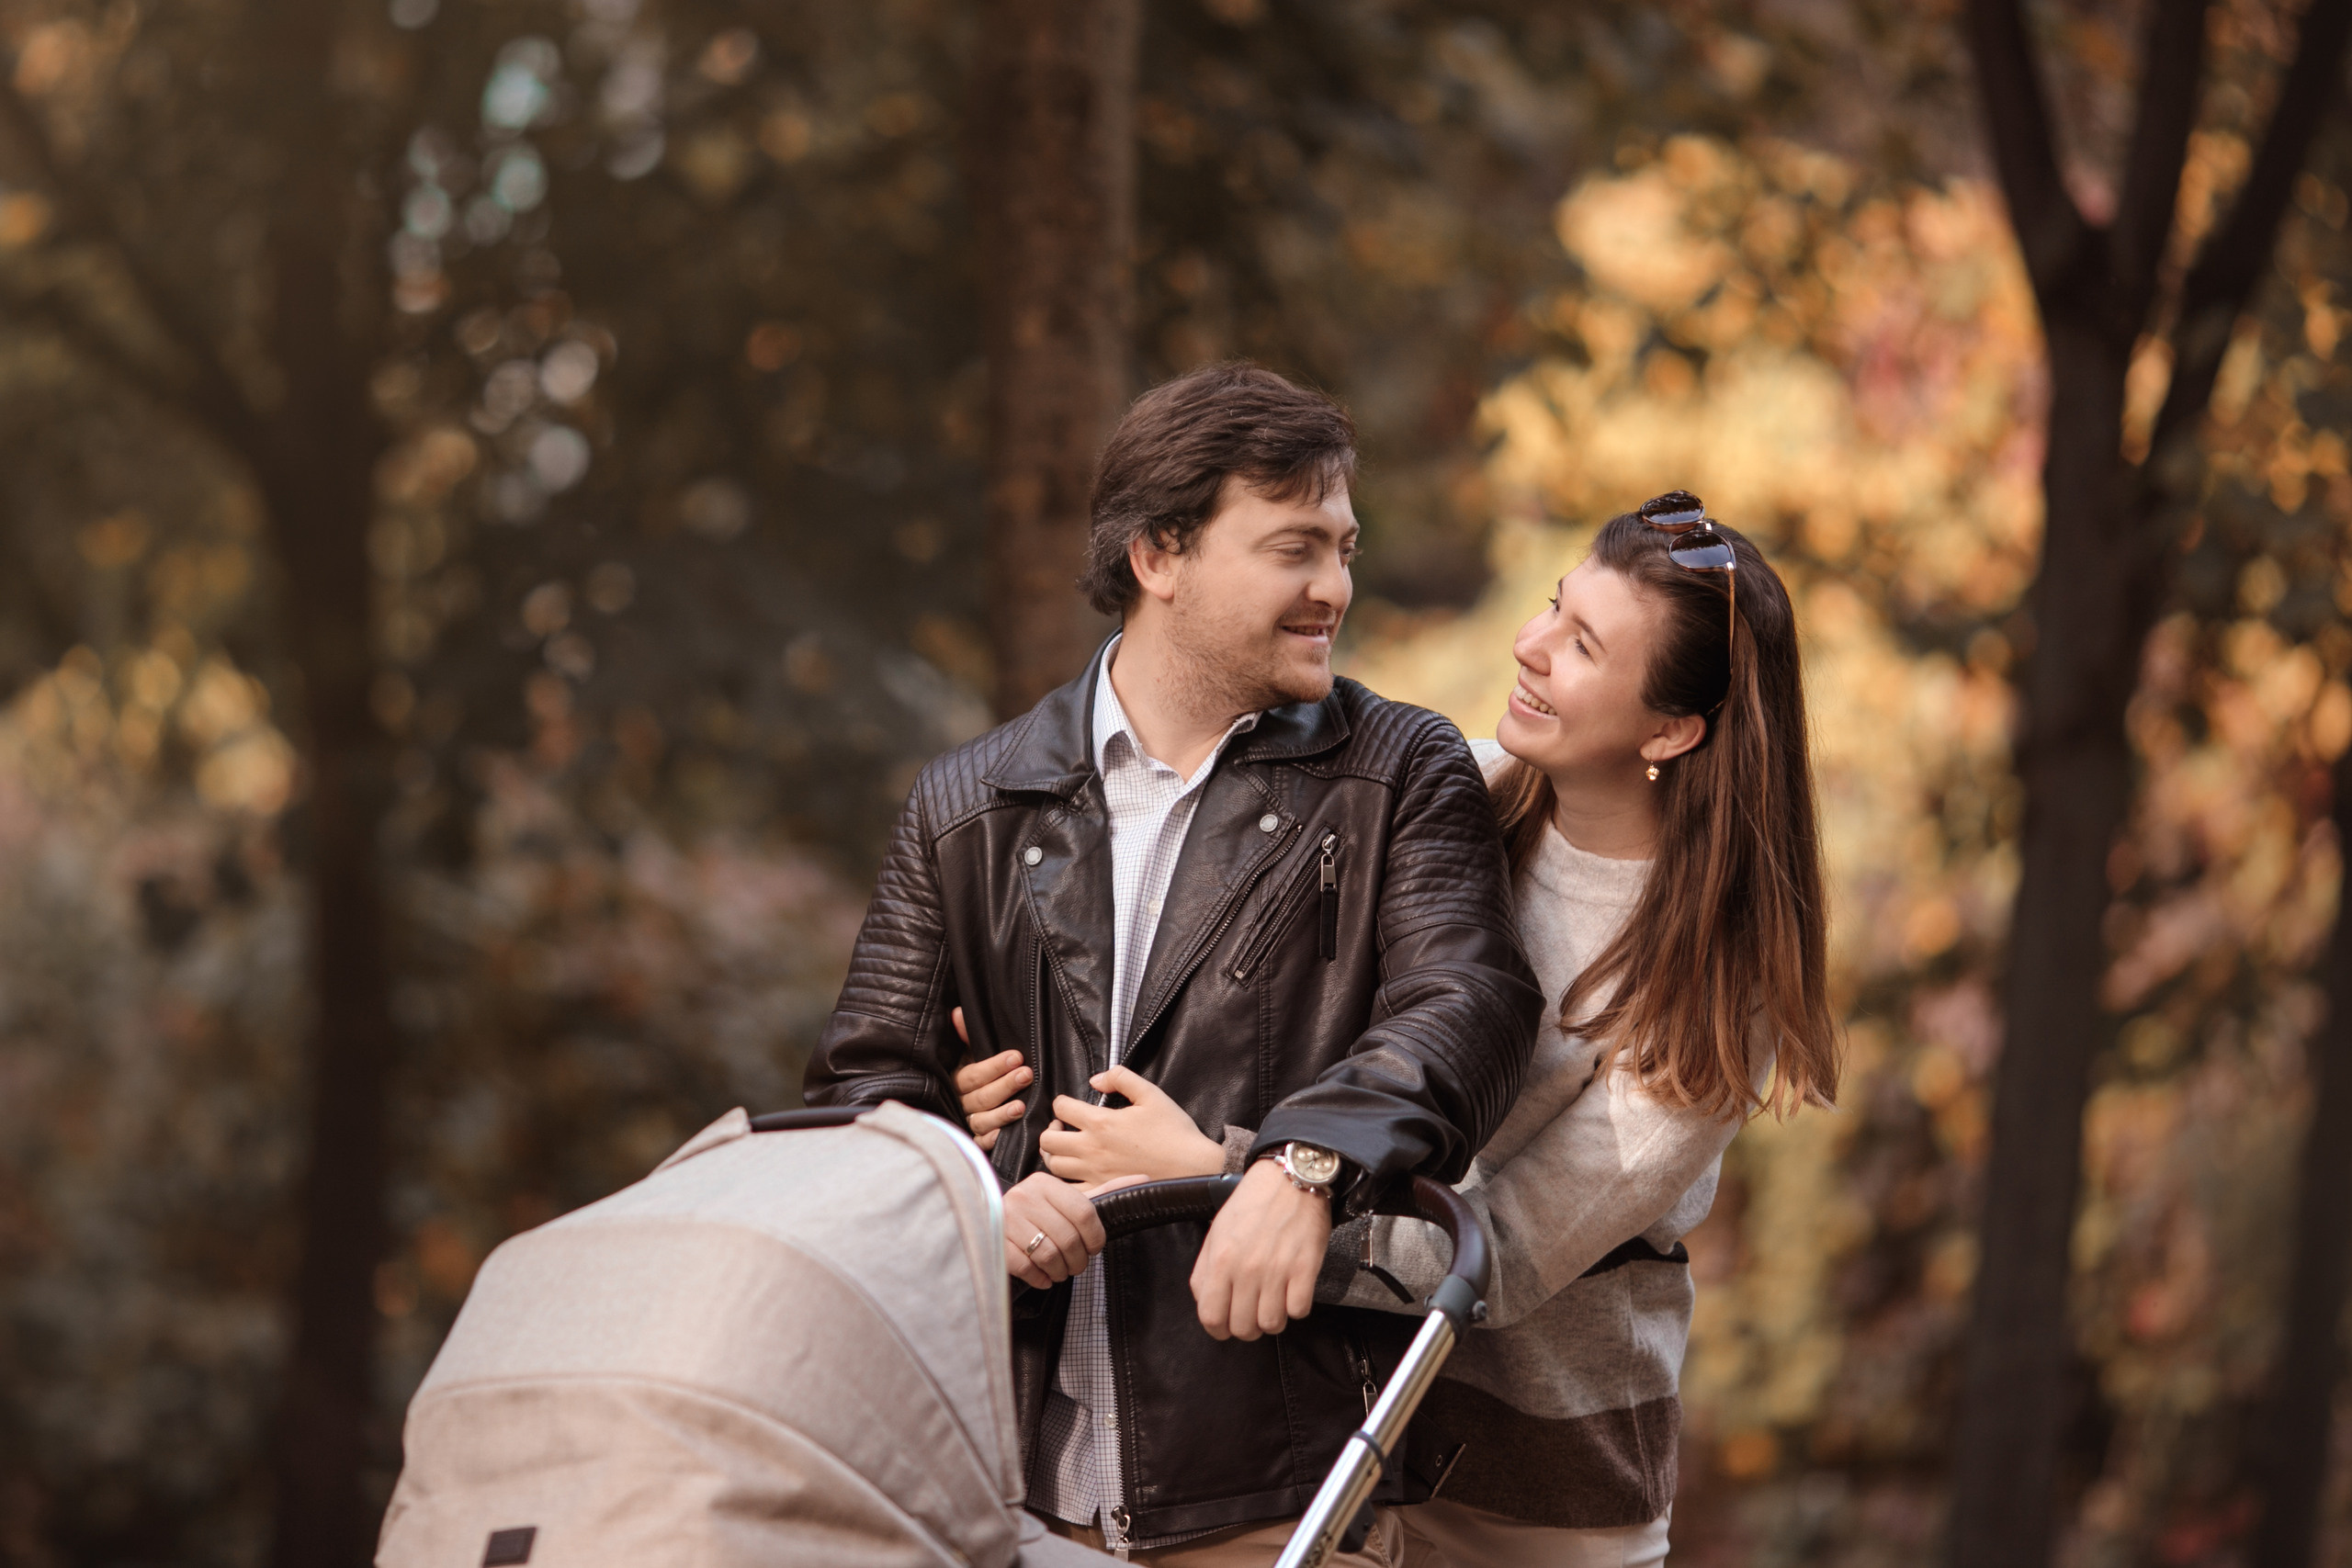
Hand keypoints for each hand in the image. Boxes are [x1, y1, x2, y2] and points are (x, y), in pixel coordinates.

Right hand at [951, 1007, 1029, 1150]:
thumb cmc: (977, 1071)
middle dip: (1004, 1086)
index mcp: (958, 1080)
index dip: (994, 1066)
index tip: (1016, 1056)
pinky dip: (992, 1139)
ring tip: (1021, 1107)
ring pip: (981, 1121)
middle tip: (1026, 1075)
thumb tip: (958, 1013)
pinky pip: (982, 1142)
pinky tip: (1005, 1135)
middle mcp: (961, 1102)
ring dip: (1001, 1114)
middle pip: (980, 1098)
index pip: (974, 1074)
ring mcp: (969, 1122)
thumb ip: (967, 1035)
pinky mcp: (977, 1140)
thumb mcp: (972, 1052)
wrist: (972, 1098)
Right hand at [1002, 1170, 1105, 1289]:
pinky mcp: (995, 1240)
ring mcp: (1007, 1218)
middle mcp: (1024, 1196)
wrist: (990, 1219)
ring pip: (1048, 1255)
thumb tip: (1144, 1178)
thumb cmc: (1039, 1214)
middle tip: (1076, 1265)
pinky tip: (1043, 1276)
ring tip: (1060, 1270)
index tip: (1093, 1248)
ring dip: (1060, 1271)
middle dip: (1078, 1260)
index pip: (1084, 1212)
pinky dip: (1040, 1278)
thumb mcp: (1067, 1199)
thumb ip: (1103, 1192)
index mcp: (1045, 1183)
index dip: (1095, 1238)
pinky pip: (1026, 1267)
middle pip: (1068, 1238)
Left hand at [1042, 1065, 1224, 1183]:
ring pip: (1053, 1166)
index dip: (1062, 1102)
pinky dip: (1065, 1182)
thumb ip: (1121, 1078)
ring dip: (1055, 1155)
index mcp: (1101, 1123)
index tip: (1070, 1105)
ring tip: (1067, 1149)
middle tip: (1064, 1128)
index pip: (1060, 1108)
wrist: (1194, 1166)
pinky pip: (1070, 1192)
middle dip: (1052, 1129)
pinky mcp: (1103, 1192)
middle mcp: (1092, 1149)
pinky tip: (1075, 1175)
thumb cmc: (1174, 1131)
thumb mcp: (1151, 1094)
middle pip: (1048, 1140)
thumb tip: (1096, 1080)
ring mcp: (1095, 1174)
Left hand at [1190, 1159, 1332, 1340]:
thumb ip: (1205, 1269)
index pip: (1211, 1317)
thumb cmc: (1252, 1204)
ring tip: (1273, 1304)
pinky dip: (1296, 1307)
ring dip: (1273, 1320)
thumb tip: (1206, 1301)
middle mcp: (1247, 1268)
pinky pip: (1299, 1310)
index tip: (1225, 1327)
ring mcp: (1277, 1270)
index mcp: (1220, 1259)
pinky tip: (1292, 1292)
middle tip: (1252, 1314)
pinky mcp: (1305, 1269)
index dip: (1217, 1330)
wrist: (1290, 1179)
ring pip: (1272, 1325)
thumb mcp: (1217, 1232)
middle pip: (1243, 1327)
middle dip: (1247, 1328)